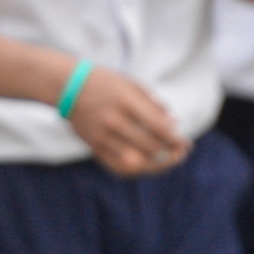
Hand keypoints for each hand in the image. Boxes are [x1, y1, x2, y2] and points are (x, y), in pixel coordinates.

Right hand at [65, 65, 188, 178]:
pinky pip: (118, 166)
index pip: (159, 128)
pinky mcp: (94, 146)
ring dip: (156, 166)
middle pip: (150, 147)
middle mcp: (114, 120)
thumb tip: (175, 124)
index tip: (185, 143)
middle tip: (181, 152)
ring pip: (135, 162)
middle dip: (171, 153)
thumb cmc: (105, 83)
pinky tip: (146, 166)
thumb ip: (154, 104)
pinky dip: (135, 170)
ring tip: (167, 162)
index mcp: (126, 101)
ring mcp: (102, 136)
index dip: (176, 139)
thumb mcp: (132, 85)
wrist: (68, 86)